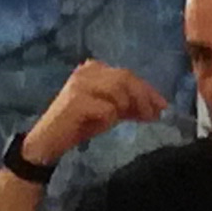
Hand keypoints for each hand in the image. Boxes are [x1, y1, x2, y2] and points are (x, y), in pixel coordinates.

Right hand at [24, 59, 168, 164]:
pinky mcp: (76, 101)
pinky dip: (110, 119)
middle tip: (155, 115)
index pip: (128, 74)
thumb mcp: (108, 111)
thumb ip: (128, 104)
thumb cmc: (79, 125)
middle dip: (144, 97)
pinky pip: (107, 108)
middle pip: (126, 78)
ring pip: (118, 89)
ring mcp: (80, 84)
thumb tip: (157, 107)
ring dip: (128, 107)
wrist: (48, 141)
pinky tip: (104, 126)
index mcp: (93, 68)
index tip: (163, 106)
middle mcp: (86, 71)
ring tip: (130, 121)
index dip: (148, 90)